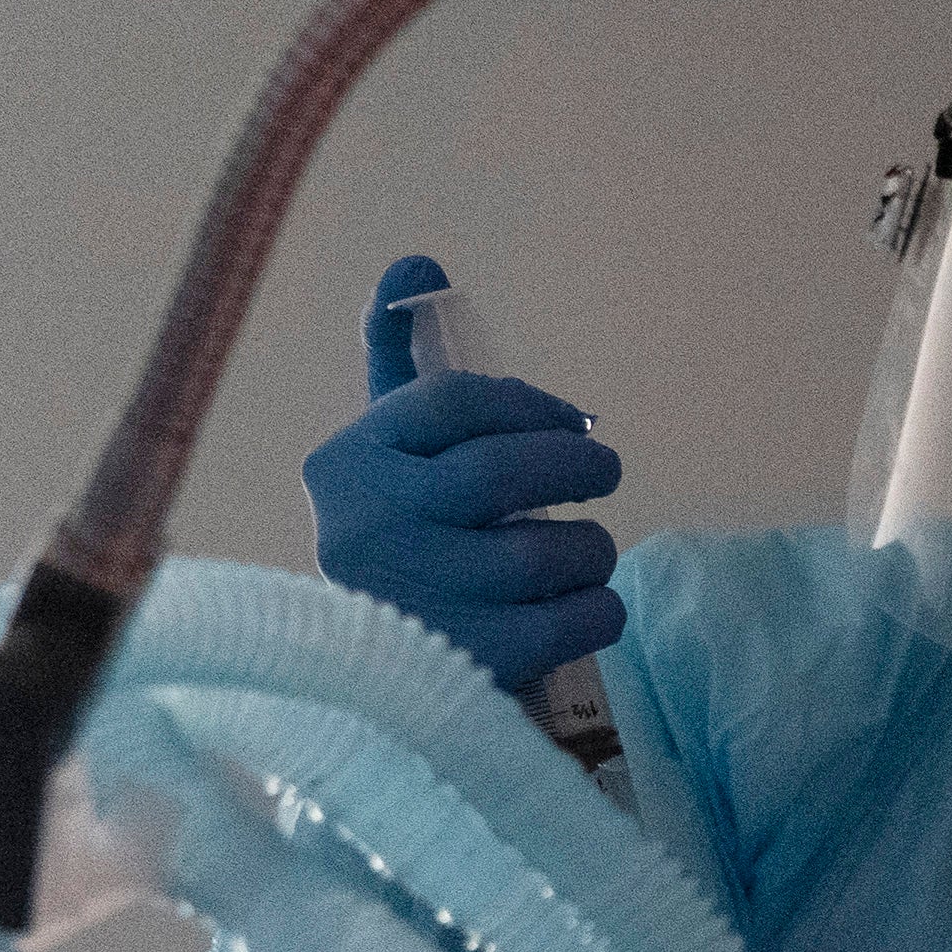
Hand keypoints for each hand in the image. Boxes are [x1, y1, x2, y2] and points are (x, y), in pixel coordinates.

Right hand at [300, 252, 624, 684]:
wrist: (382, 689)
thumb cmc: (407, 548)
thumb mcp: (393, 456)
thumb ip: (403, 364)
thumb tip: (416, 262)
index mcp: (347, 465)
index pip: (454, 400)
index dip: (530, 404)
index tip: (568, 419)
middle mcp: (366, 530)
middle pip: (503, 473)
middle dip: (577, 465)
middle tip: (605, 471)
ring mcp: (416, 603)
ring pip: (549, 553)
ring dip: (589, 548)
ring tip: (579, 554)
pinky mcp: (469, 669)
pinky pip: (579, 619)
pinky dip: (601, 608)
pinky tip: (582, 607)